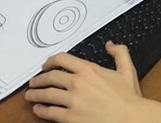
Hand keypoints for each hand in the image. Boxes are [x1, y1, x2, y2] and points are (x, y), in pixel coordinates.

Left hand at [25, 41, 160, 122]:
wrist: (130, 119)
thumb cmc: (128, 98)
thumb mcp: (127, 70)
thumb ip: (119, 53)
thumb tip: (110, 45)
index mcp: (89, 70)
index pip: (62, 59)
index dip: (50, 61)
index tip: (45, 65)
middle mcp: (77, 83)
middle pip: (50, 77)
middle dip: (39, 79)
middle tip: (34, 81)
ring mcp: (72, 101)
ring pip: (46, 94)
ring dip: (35, 94)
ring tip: (30, 95)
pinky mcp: (70, 118)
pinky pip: (49, 113)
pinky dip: (41, 111)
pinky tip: (38, 110)